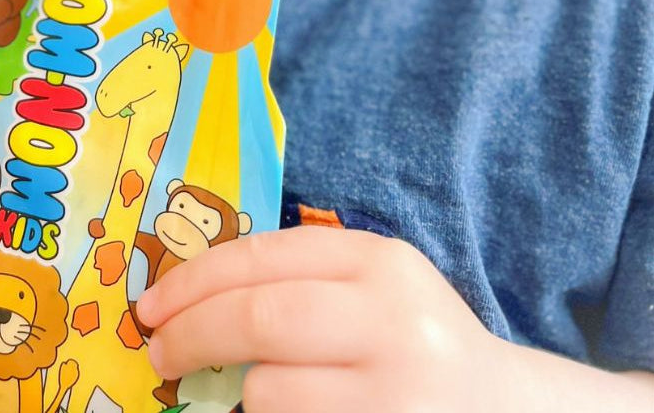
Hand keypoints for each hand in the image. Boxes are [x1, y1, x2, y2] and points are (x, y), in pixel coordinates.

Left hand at [136, 225, 506, 411]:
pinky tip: (288, 411)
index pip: (262, 256)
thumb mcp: (371, 287)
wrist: (503, 409)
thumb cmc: (414, 340)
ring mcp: (396, 391)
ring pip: (267, 390)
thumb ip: (298, 280)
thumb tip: (187, 298)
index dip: (193, 280)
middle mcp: (393, 320)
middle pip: (258, 318)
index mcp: (379, 262)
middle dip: (190, 334)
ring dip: (241, 393)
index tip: (150, 304)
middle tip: (156, 352)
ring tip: (254, 390)